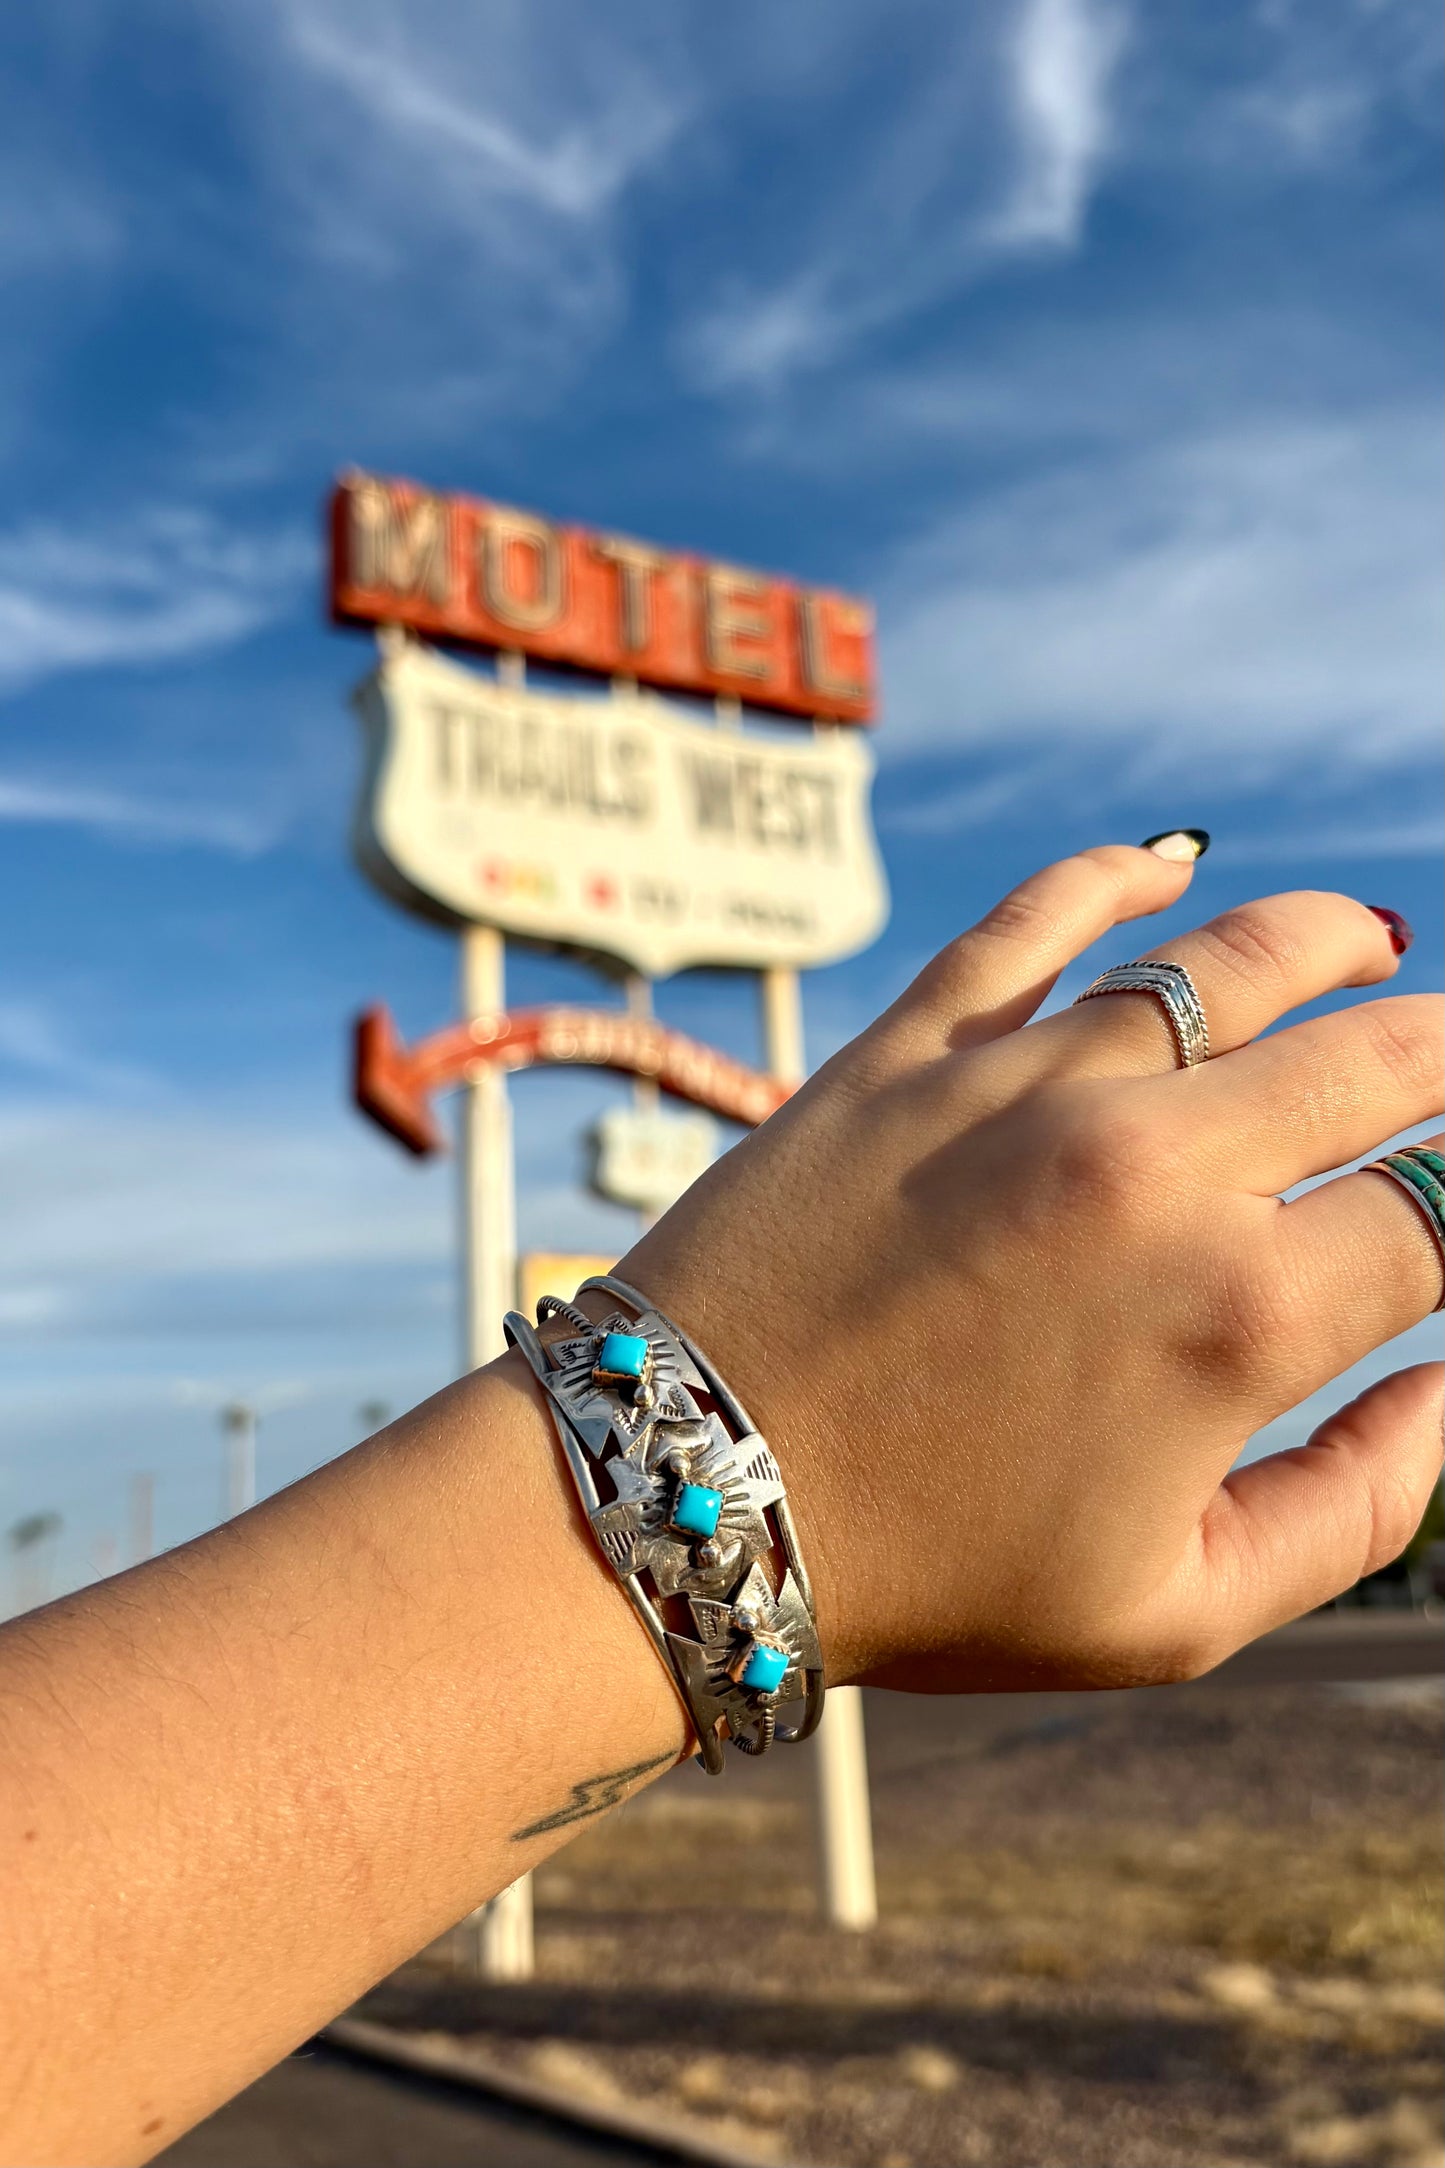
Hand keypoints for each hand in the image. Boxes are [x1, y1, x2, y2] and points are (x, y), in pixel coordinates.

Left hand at [622, 844, 1442, 1691]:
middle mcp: (1155, 1171)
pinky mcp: (913, 1049)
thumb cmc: (930, 1578)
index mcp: (1240, 1318)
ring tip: (1373, 943)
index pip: (1440, 1213)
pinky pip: (1039, 919)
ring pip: (1234, 958)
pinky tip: (1169, 866)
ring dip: (1332, 941)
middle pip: (1377, 1057)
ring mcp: (1026, 1089)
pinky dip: (1117, 876)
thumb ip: (1356, 1511)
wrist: (685, 1493)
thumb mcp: (1173, 1613)